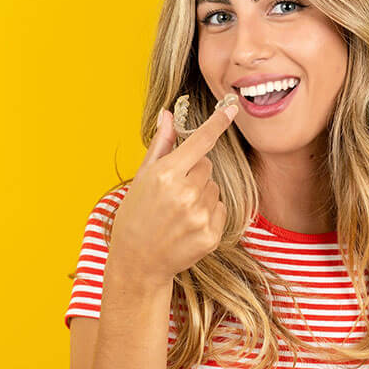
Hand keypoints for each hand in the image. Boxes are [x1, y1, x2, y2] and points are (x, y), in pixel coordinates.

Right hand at [108, 100, 239, 286]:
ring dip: (201, 194)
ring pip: (214, 188)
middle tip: (174, 191)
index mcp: (166, 175)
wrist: (137, 261)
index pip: (200, 141)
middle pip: (207, 166)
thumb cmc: (135, 215)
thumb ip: (160, 145)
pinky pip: (219, 209)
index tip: (233, 107)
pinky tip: (188, 224)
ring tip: (179, 211)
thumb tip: (167, 115)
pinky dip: (208, 213)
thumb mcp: (142, 178)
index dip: (218, 122)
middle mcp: (185, 193)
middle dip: (194, 173)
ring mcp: (199, 216)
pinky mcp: (210, 235)